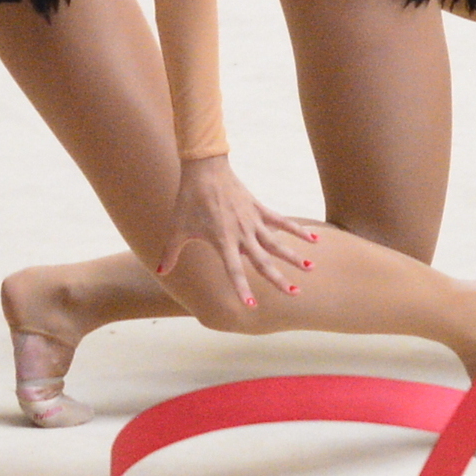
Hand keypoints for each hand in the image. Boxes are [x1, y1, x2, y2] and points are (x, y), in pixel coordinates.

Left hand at [154, 155, 317, 307]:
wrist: (204, 170)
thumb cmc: (188, 201)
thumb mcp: (177, 229)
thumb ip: (170, 253)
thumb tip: (160, 272)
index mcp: (223, 241)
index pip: (234, 271)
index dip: (242, 288)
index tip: (251, 306)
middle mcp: (241, 234)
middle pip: (263, 260)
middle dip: (278, 278)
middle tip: (294, 293)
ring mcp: (252, 221)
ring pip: (277, 242)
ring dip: (293, 256)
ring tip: (310, 269)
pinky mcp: (259, 208)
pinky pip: (281, 221)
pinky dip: (297, 230)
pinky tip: (314, 239)